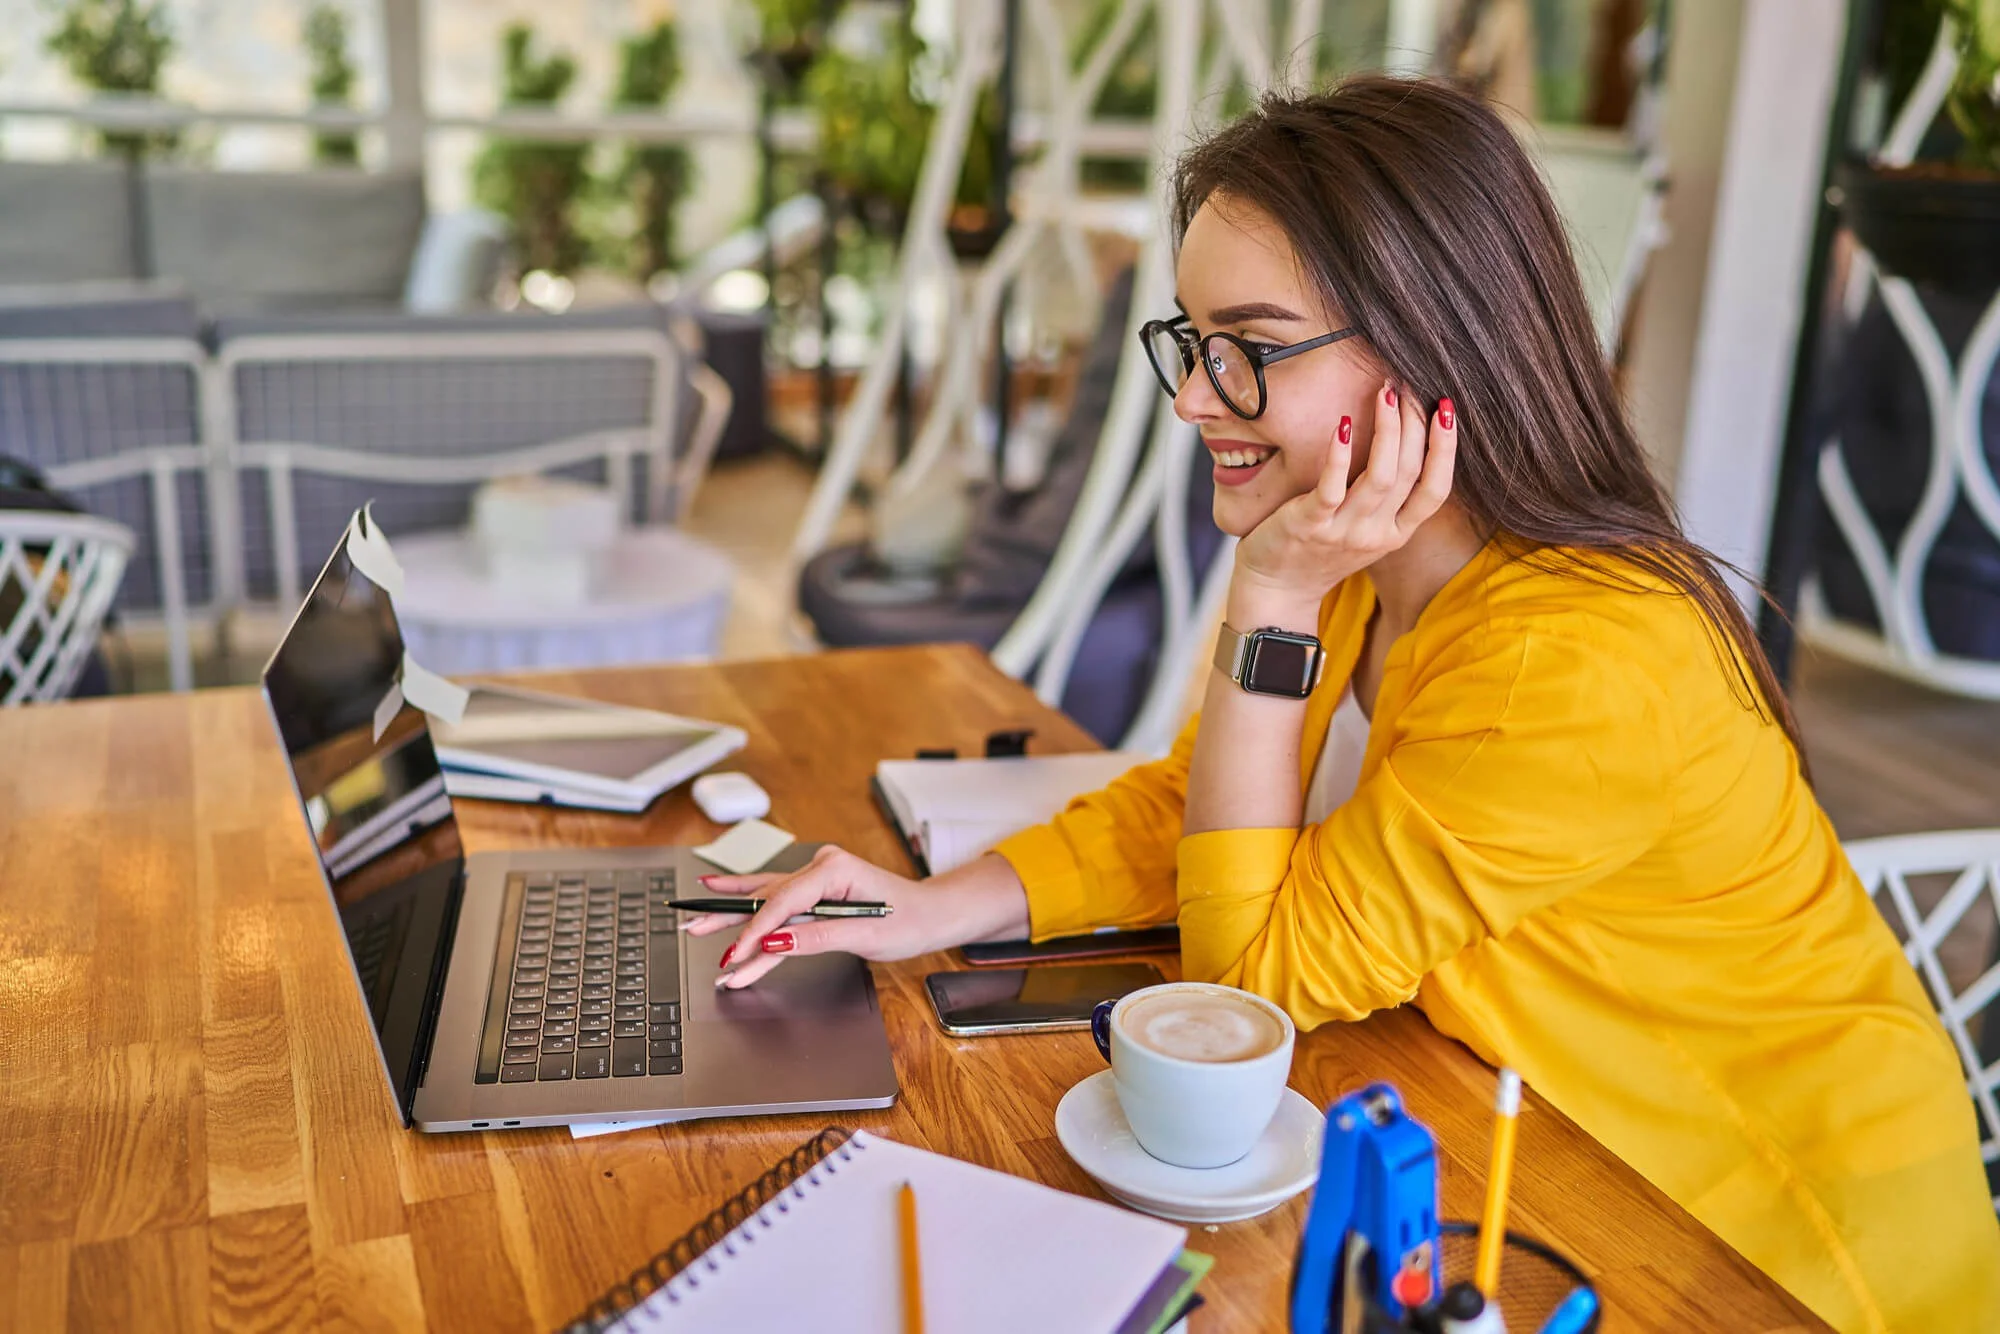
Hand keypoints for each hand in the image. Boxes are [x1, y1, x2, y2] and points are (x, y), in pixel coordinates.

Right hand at [683, 846, 1027, 988]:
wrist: (933, 915)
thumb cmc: (910, 919)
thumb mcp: (867, 934)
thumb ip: (816, 937)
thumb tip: (775, 942)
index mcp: (834, 868)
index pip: (783, 901)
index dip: (756, 930)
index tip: (735, 955)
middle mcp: (821, 868)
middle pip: (765, 896)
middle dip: (727, 915)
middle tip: (689, 925)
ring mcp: (817, 881)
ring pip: (766, 903)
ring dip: (733, 920)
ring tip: (694, 924)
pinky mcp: (816, 895)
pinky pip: (781, 913)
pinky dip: (759, 928)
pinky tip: (725, 915)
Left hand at [1233, 380, 1456, 613]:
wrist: (1276, 589)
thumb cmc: (1321, 550)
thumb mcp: (1367, 531)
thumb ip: (1389, 499)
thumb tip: (1406, 440)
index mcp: (1397, 534)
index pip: (1437, 489)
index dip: (1446, 447)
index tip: (1447, 407)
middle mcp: (1376, 534)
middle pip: (1410, 473)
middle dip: (1415, 423)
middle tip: (1408, 385)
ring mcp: (1344, 531)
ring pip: (1381, 477)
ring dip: (1387, 430)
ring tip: (1386, 393)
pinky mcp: (1309, 525)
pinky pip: (1331, 488)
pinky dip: (1340, 455)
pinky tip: (1345, 424)